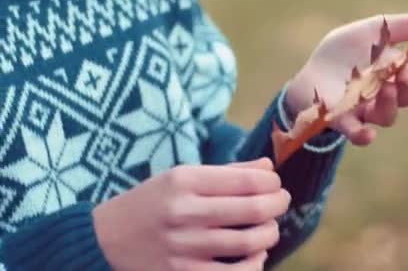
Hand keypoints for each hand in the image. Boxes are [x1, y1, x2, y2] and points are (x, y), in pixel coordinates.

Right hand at [92, 158, 289, 270]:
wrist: (104, 240)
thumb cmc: (151, 202)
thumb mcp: (181, 176)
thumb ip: (227, 172)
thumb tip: (269, 169)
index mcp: (184, 181)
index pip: (246, 180)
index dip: (272, 183)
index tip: (275, 184)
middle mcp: (185, 213)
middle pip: (254, 210)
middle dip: (278, 204)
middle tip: (281, 202)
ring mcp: (184, 248)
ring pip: (250, 243)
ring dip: (270, 234)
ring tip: (268, 227)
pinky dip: (255, 264)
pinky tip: (255, 255)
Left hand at [286, 10, 407, 144]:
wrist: (312, 69)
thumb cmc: (345, 51)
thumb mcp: (374, 30)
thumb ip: (404, 26)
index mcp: (395, 71)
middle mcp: (384, 94)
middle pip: (405, 97)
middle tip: (406, 75)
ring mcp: (364, 110)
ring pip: (386, 116)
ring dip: (389, 105)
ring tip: (384, 88)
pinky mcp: (341, 120)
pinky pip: (357, 133)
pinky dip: (364, 135)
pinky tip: (368, 134)